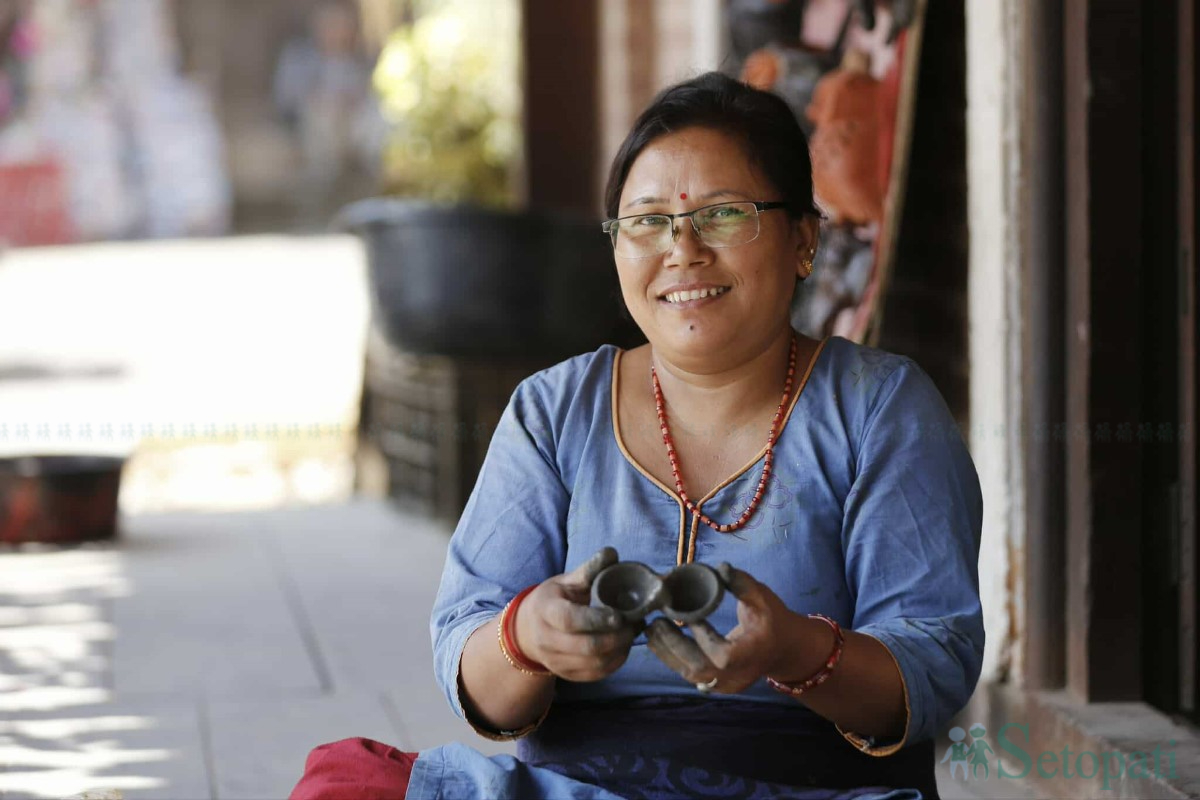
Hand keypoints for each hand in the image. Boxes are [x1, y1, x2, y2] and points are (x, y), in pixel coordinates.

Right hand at [514, 547, 641, 681]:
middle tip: (634, 624)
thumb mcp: (566, 581)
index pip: (570, 620)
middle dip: (616, 637)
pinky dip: (615, 662)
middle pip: (586, 646)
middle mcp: (546, 640)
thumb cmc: (554, 599)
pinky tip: (623, 646)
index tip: (619, 615)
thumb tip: (612, 553)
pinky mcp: (566, 675)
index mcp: (545, 611)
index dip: (596, 619)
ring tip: (632, 633)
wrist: (529, 630)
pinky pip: (596, 674)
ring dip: (619, 650)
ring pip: (594, 664)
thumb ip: (589, 570)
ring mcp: (555, 661)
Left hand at [645, 563, 809, 694]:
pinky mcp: (717, 686)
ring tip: (652, 630)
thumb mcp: (762, 598)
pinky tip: (660, 641)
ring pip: (691, 675)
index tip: (687, 615)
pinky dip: (674, 659)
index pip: (722, 654)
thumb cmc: (773, 620)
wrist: (783, 649)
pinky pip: (692, 676)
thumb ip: (742, 583)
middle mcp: (737, 676)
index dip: (702, 637)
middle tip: (656, 622)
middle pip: (699, 668)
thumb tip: (720, 567)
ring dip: (668, 653)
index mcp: (751, 655)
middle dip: (673, 645)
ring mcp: (727, 685)